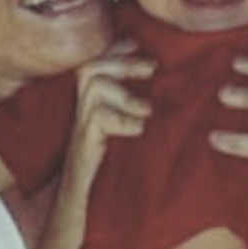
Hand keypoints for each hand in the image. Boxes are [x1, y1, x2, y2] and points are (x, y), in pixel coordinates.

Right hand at [61, 39, 154, 196]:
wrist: (80, 205)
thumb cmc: (107, 171)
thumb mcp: (122, 135)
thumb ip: (134, 112)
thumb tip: (167, 94)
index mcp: (91, 104)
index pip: (95, 63)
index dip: (114, 48)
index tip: (138, 43)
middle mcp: (82, 111)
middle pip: (90, 68)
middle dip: (121, 62)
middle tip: (152, 67)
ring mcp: (80, 128)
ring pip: (94, 88)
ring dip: (124, 93)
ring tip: (147, 109)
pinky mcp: (83, 147)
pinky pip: (98, 120)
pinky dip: (122, 120)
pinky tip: (139, 129)